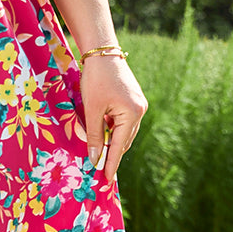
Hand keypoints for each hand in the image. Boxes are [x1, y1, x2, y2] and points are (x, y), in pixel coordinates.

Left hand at [79, 56, 147, 184]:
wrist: (102, 52)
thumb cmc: (95, 79)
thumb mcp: (92, 109)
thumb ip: (95, 135)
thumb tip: (96, 158)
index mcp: (132, 114)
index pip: (120, 145)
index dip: (112, 163)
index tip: (106, 180)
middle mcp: (140, 110)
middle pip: (125, 140)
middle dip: (113, 154)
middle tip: (101, 170)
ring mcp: (139, 105)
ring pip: (124, 131)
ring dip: (113, 141)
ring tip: (101, 155)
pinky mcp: (134, 99)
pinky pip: (124, 121)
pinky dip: (114, 129)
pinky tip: (104, 134)